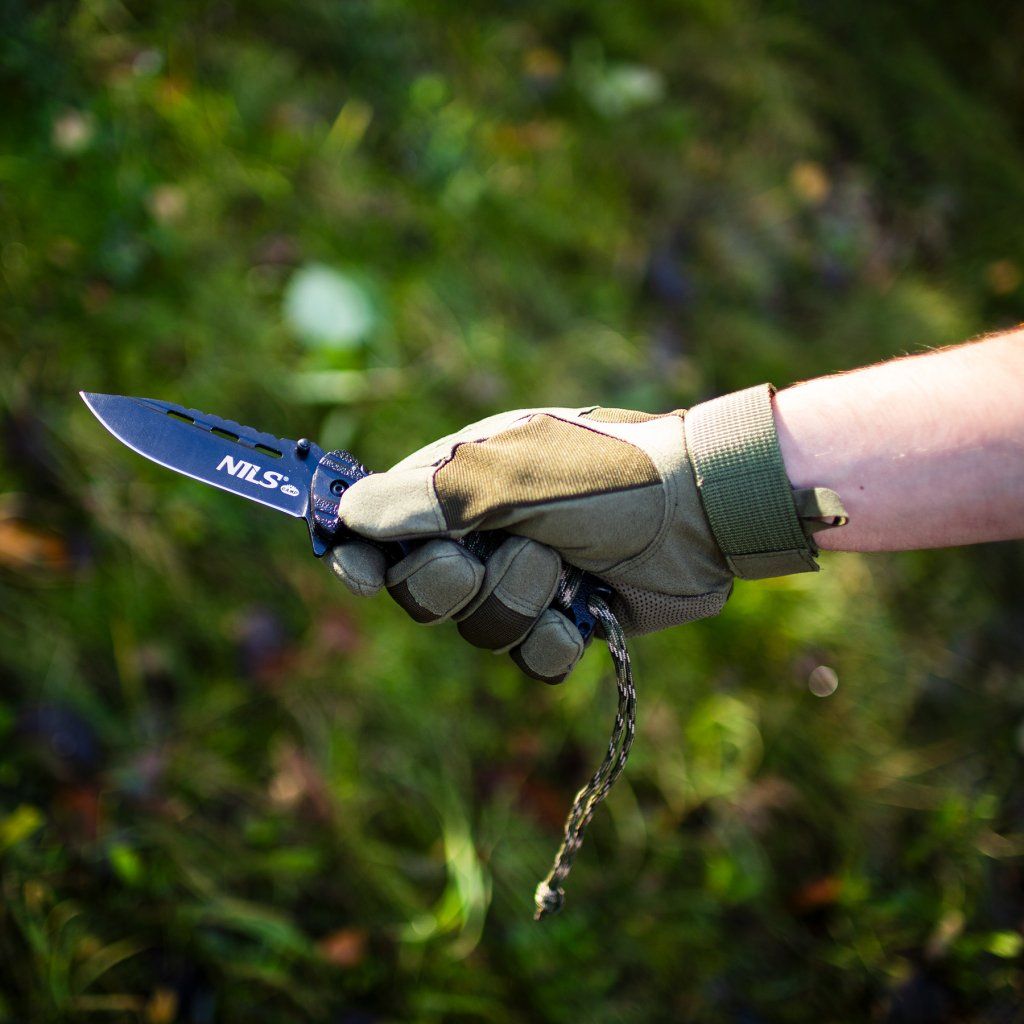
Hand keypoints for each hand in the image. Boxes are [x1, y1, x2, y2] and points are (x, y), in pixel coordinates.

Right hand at [327, 388, 843, 682]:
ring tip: (564, 566)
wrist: (701, 506)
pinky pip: (531, 659)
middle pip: (421, 590)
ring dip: (519, 599)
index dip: (365, 554)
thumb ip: (422, 501)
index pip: (386, 526)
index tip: (360, 572)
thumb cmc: (603, 474)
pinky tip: (586, 607)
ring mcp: (528, 580)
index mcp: (462, 485)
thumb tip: (348, 512)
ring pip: (478, 629)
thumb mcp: (504, 478)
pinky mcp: (568, 622)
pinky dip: (556, 638)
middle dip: (450, 581)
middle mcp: (488, 534)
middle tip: (481, 555)